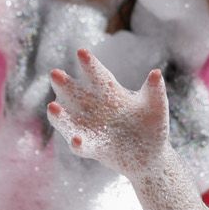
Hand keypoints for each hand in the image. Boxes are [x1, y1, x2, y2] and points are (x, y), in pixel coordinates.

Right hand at [47, 49, 170, 177]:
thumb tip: (156, 73)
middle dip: (65, 84)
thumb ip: (155, 91)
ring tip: (52, 107)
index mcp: (111, 94)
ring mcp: (91, 129)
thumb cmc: (153, 127)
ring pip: (69, 121)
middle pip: (76, 94)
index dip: (89, 65)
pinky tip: (77, 140)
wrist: (151, 157)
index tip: (81, 52)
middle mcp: (95, 109)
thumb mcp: (156, 107)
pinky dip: (78, 143)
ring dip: (60, 115)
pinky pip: (82, 145)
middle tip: (54, 74)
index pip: (98, 76)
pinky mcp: (93, 148)